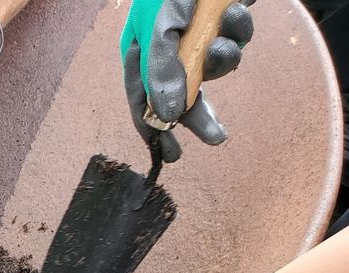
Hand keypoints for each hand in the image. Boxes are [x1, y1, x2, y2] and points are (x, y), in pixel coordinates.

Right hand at [122, 0, 254, 162]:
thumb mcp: (160, 30)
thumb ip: (162, 72)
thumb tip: (169, 114)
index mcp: (140, 52)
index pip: (142, 101)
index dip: (155, 129)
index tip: (171, 153)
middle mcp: (167, 48)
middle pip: (181, 94)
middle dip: (199, 115)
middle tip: (216, 138)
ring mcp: (196, 35)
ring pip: (212, 69)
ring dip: (222, 62)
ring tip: (224, 46)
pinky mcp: (223, 23)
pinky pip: (234, 41)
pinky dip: (238, 32)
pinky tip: (235, 14)